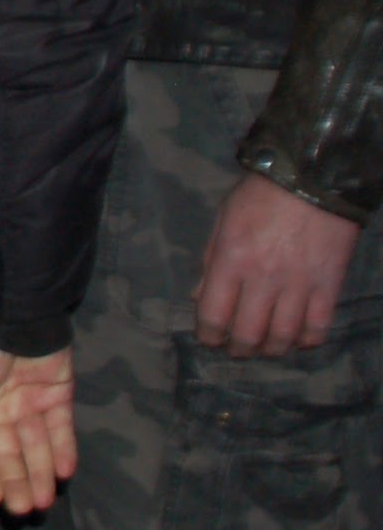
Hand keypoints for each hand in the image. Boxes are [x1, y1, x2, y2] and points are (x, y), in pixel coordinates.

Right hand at [0, 346, 75, 515]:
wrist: (16, 312)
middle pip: (6, 455)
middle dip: (14, 482)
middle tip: (21, 509)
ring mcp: (27, 404)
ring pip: (35, 447)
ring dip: (38, 474)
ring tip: (43, 502)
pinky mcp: (57, 396)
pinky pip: (61, 429)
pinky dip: (63, 450)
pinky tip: (64, 473)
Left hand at [196, 170, 363, 356]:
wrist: (313, 179)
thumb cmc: (260, 196)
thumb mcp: (223, 220)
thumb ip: (211, 260)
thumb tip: (200, 296)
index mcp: (231, 261)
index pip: (214, 314)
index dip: (209, 335)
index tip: (209, 339)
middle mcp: (264, 278)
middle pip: (249, 333)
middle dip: (239, 349)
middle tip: (237, 350)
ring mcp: (299, 285)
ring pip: (284, 336)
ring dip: (272, 349)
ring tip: (265, 348)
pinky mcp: (330, 285)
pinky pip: (318, 326)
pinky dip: (307, 340)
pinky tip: (298, 340)